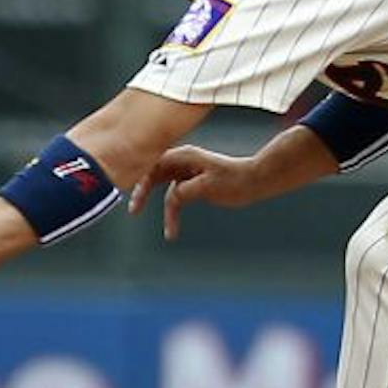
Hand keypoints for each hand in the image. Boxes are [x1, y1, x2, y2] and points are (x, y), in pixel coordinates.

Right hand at [129, 145, 257, 240]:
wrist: (254, 181)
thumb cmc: (234, 180)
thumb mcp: (208, 186)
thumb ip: (186, 191)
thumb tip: (172, 198)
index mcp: (185, 156)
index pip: (154, 165)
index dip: (142, 179)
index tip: (136, 197)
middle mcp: (183, 162)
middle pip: (154, 174)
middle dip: (143, 192)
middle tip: (134, 210)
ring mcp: (187, 172)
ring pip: (165, 189)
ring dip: (165, 210)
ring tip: (168, 230)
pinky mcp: (193, 183)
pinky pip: (177, 197)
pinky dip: (174, 212)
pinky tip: (173, 229)